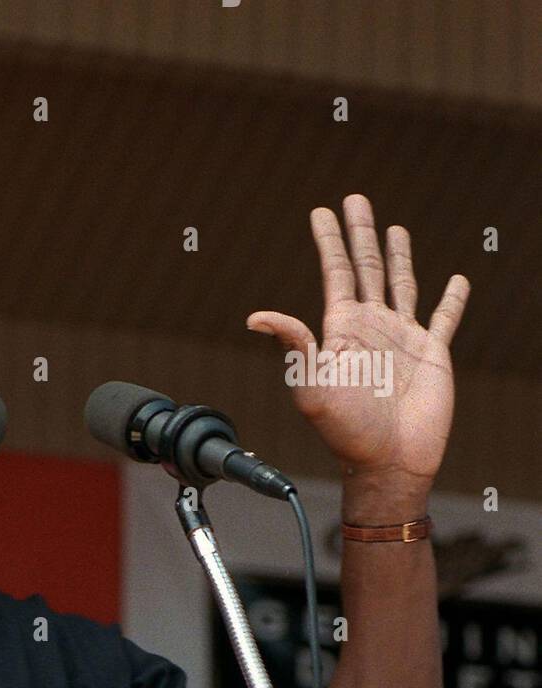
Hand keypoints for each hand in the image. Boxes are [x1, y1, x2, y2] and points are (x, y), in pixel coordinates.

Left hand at [247, 194, 468, 502]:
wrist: (388, 462)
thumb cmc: (346, 432)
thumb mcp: (311, 386)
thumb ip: (293, 346)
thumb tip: (256, 316)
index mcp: (342, 330)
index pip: (336, 273)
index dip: (330, 241)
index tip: (321, 211)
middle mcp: (371, 328)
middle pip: (366, 267)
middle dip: (360, 233)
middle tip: (354, 199)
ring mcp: (402, 339)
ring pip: (402, 284)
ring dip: (398, 255)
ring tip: (395, 227)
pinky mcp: (433, 355)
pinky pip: (445, 318)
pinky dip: (453, 299)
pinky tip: (456, 280)